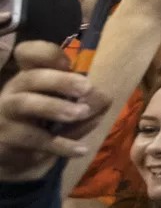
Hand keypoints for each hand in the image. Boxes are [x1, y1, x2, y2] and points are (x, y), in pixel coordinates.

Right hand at [0, 44, 97, 176]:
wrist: (16, 155)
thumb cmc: (44, 123)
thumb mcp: (67, 107)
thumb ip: (87, 99)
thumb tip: (104, 98)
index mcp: (31, 75)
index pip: (27, 53)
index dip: (44, 52)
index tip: (67, 63)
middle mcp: (15, 90)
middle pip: (31, 77)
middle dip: (60, 81)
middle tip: (87, 88)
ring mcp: (5, 113)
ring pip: (24, 103)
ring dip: (54, 106)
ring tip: (81, 113)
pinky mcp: (4, 137)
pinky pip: (31, 138)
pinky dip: (60, 145)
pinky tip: (81, 149)